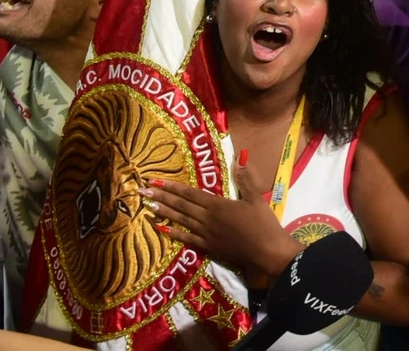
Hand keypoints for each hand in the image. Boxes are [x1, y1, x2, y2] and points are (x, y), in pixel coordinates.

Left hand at [143, 161, 303, 278]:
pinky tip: (161, 229)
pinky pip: (187, 238)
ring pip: (180, 220)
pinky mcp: (208, 246)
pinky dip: (173, 233)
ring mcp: (206, 234)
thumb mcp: (256, 198)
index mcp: (218, 205)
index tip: (156, 180)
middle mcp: (207, 218)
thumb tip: (240, 158)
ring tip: (148, 206)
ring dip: (163, 212)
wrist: (266, 251)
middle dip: (161, 196)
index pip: (190, 193)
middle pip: (180, 206)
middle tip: (142, 190)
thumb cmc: (263, 223)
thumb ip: (246, 179)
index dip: (172, 186)